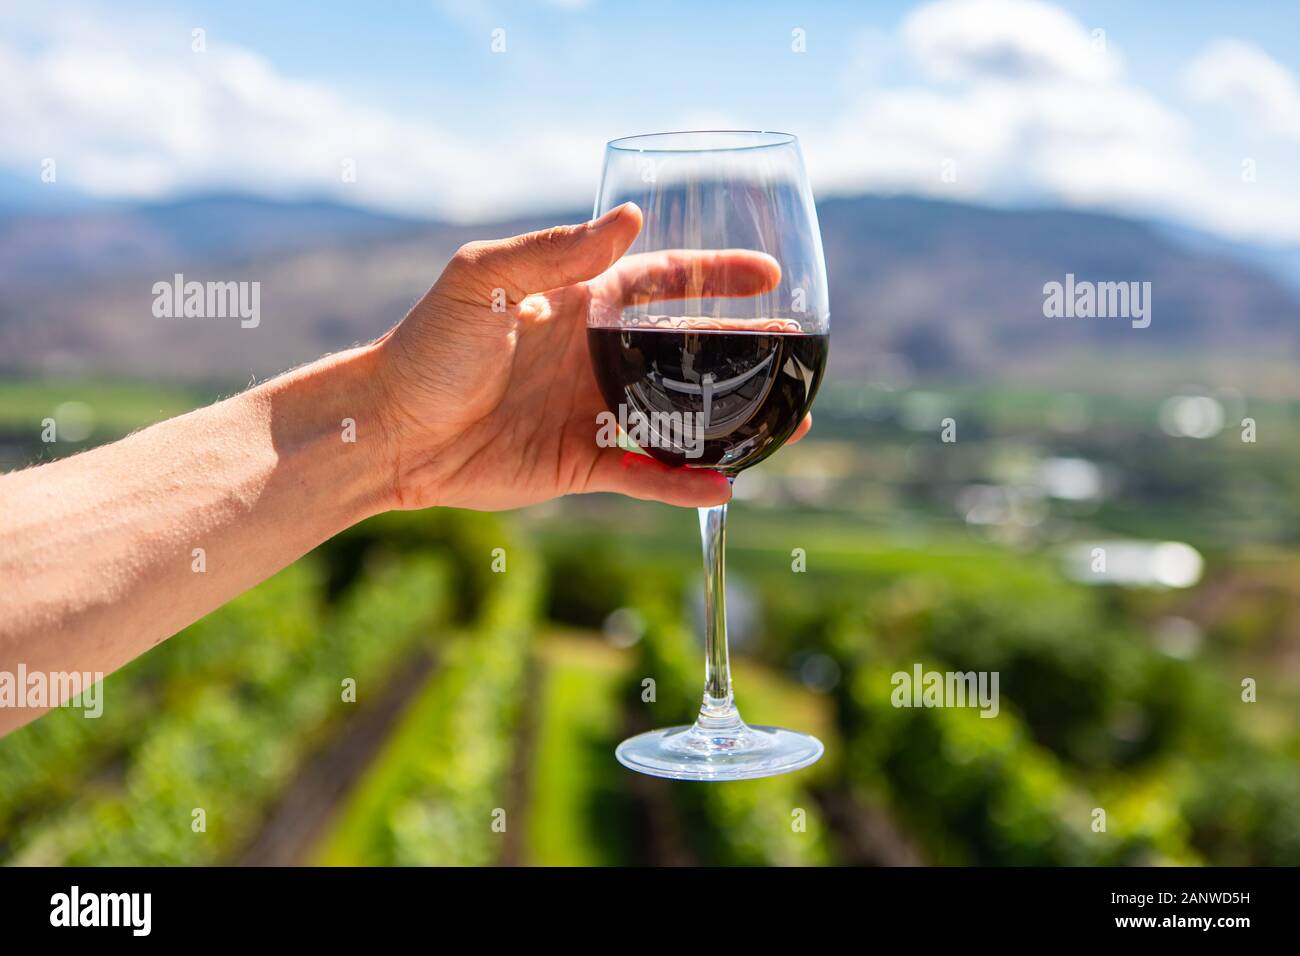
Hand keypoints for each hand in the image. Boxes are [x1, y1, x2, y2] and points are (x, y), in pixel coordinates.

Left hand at [372, 203, 808, 511]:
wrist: (389, 429)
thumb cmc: (428, 345)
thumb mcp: (483, 278)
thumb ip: (556, 250)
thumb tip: (631, 219)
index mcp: (582, 302)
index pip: (665, 281)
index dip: (717, 276)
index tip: (769, 275)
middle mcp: (596, 356)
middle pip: (688, 352)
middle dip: (746, 354)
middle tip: (798, 357)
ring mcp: (593, 412)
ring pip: (679, 417)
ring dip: (731, 423)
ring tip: (787, 429)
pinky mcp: (581, 464)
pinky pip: (644, 473)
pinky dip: (682, 481)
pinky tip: (723, 485)